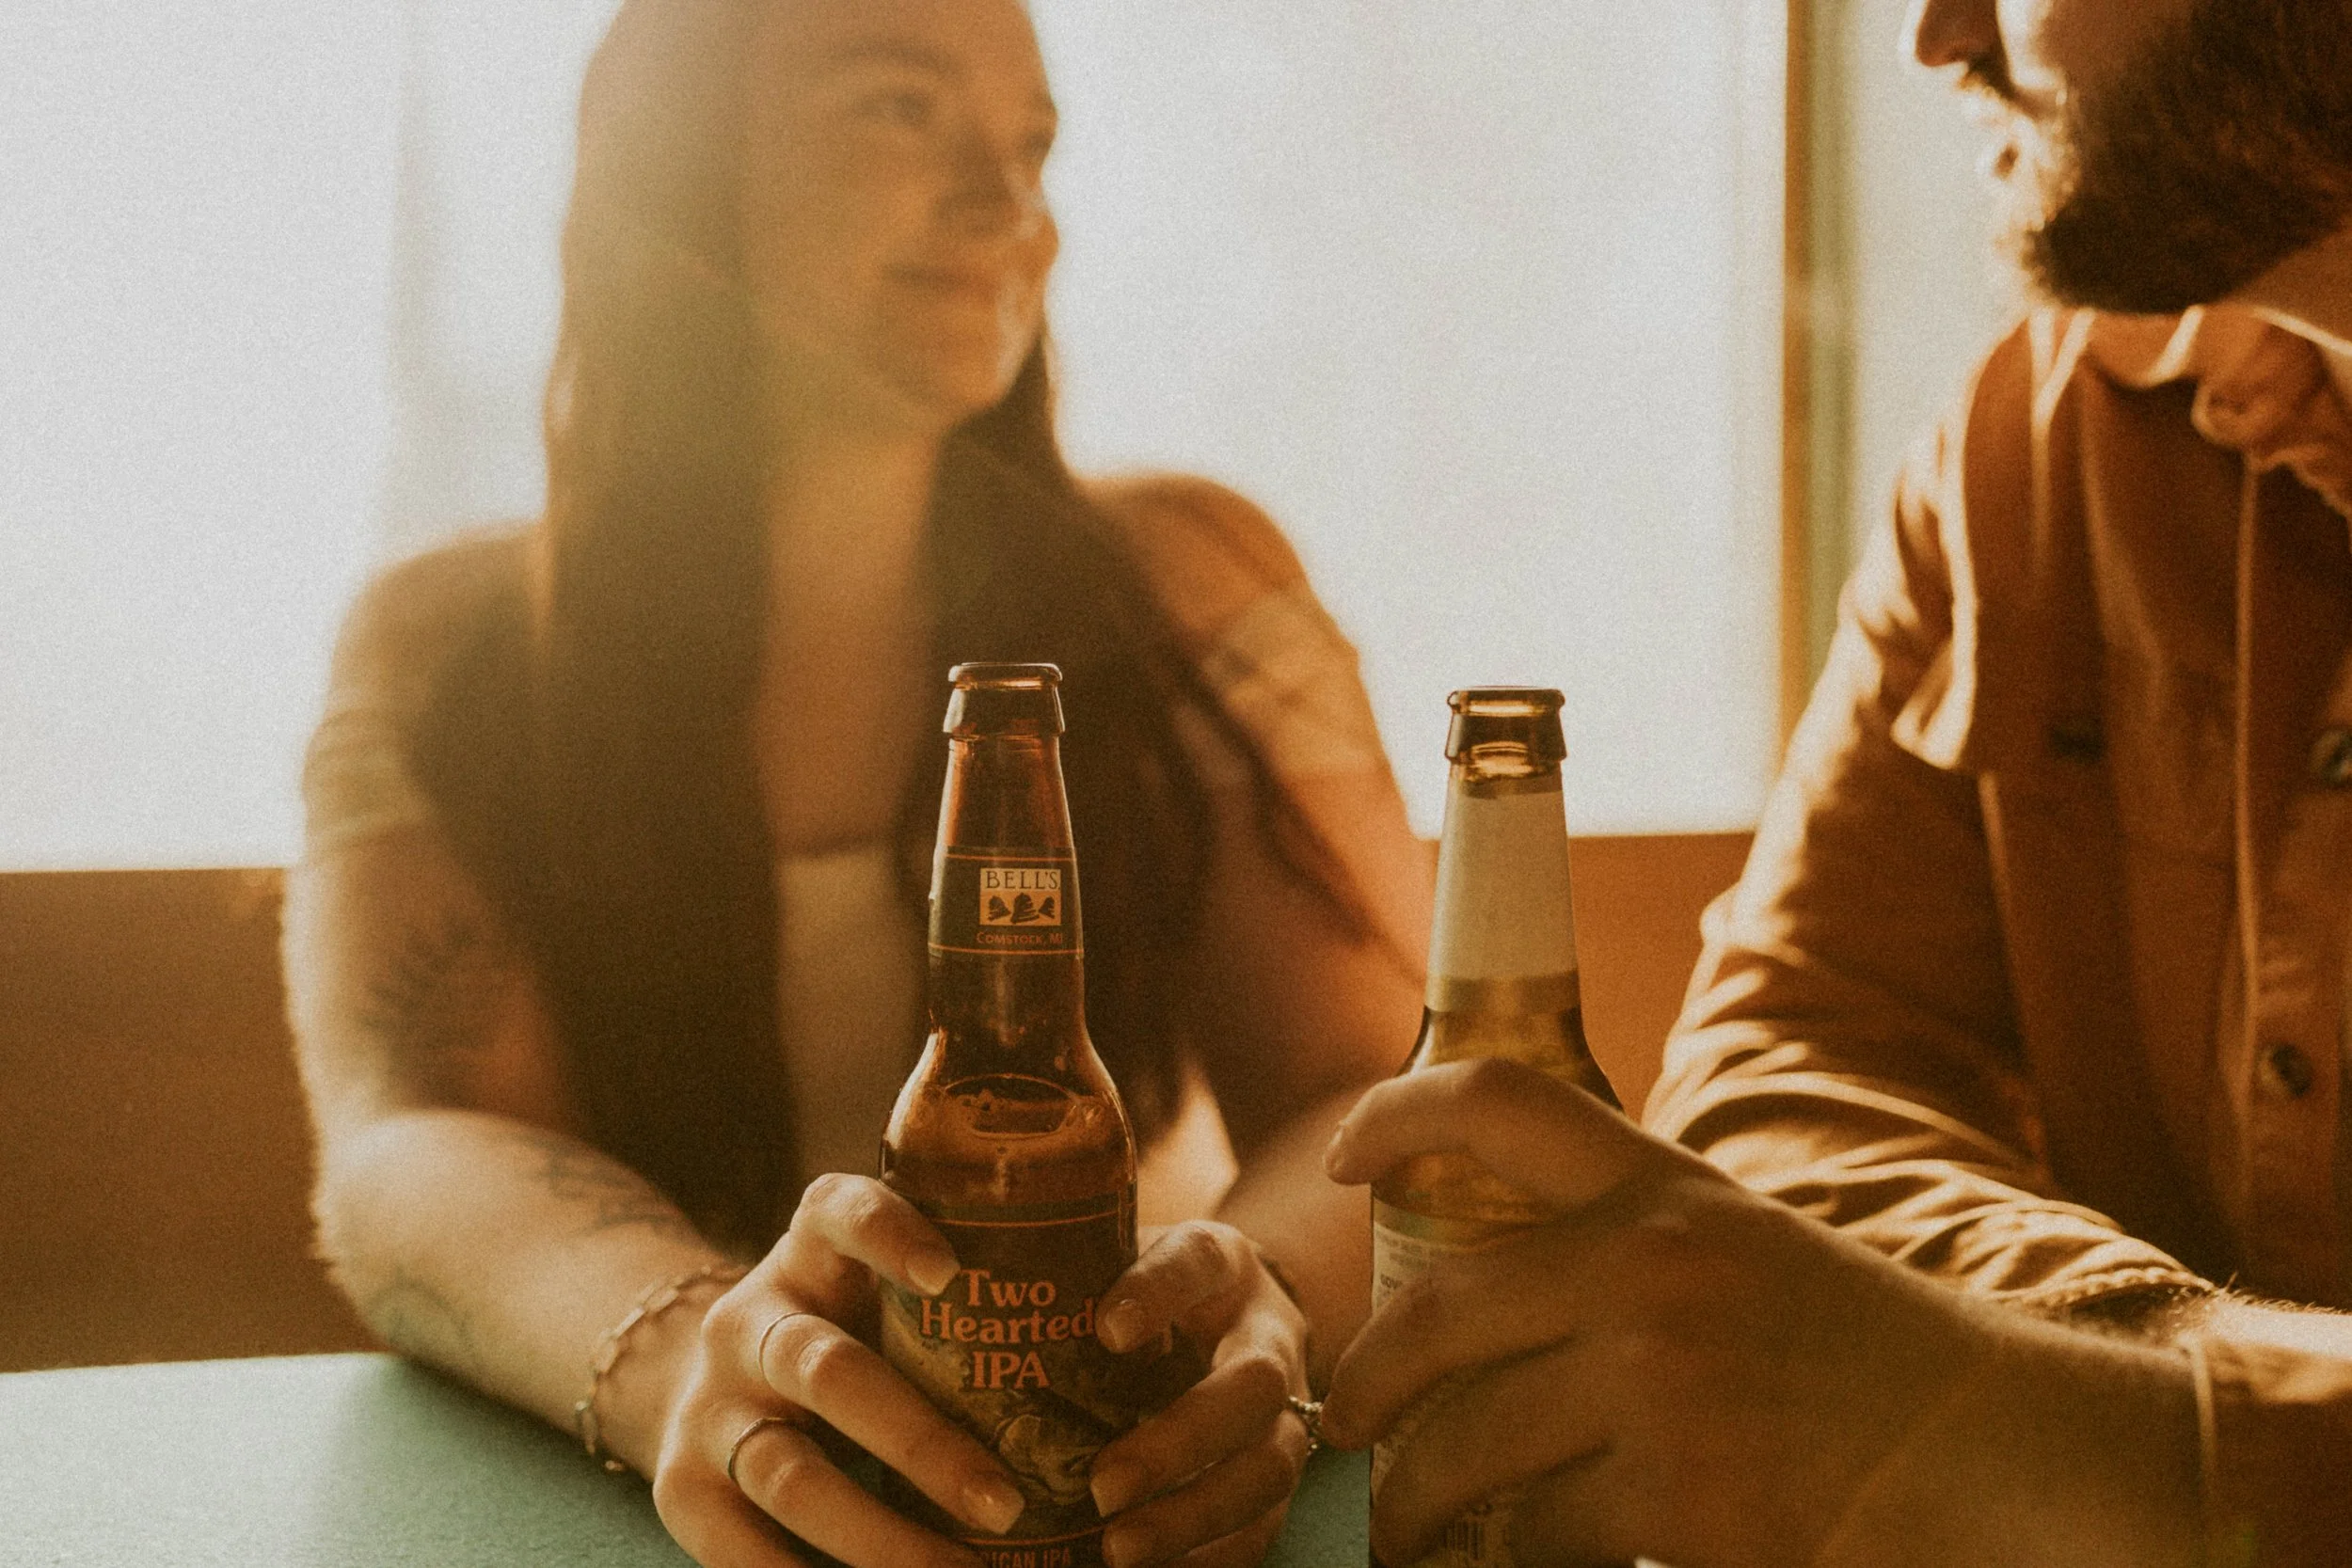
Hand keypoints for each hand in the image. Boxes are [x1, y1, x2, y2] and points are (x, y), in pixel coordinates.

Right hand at [651, 1174, 1026, 1567]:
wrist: (723, 1379)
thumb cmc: (861, 1331)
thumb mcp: (894, 1293)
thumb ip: (971, 1305)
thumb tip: (1132, 1357)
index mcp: (813, 1248)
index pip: (842, 1212)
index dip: (891, 1235)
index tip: (952, 1274)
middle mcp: (752, 1317)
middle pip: (828, 1372)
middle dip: (921, 1445)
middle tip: (1006, 1504)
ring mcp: (710, 1402)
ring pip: (789, 1473)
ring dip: (879, 1538)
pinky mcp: (682, 1484)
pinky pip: (738, 1546)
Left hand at [1085, 1220, 1315, 1567]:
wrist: (1228, 1314)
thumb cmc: (1143, 1289)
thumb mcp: (1116, 1259)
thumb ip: (1075, 1279)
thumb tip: (985, 1311)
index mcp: (1221, 1264)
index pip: (1197, 1262)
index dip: (1159, 1293)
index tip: (1107, 1330)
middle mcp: (1268, 1334)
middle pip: (1254, 1385)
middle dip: (1182, 1440)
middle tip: (1102, 1486)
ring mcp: (1288, 1409)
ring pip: (1269, 1466)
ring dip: (1195, 1515)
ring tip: (1117, 1550)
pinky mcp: (1281, 1472)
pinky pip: (1265, 1525)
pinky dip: (1213, 1555)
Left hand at [1317, 1059, 2197, 1567]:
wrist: (2004, 1454)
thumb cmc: (1863, 1357)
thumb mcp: (1744, 1250)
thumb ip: (1623, 1247)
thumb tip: (1473, 1301)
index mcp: (1668, 1188)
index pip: (1501, 1100)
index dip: (1398, 1114)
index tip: (1342, 1158)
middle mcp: (1652, 1266)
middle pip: (1438, 1308)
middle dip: (1366, 1381)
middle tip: (1343, 1421)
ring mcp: (1664, 1383)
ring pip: (1466, 1448)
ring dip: (1411, 1503)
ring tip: (1400, 1530)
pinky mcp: (1684, 1501)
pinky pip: (1536, 1541)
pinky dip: (1503, 1567)